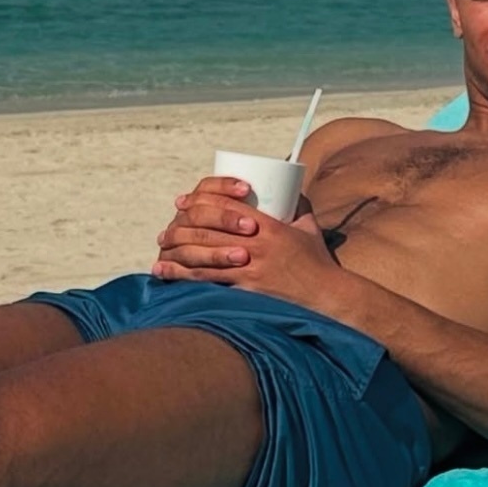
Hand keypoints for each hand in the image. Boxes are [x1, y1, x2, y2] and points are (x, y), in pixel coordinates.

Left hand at [154, 184, 338, 311]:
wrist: (327, 296)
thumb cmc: (318, 263)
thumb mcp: (309, 228)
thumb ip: (298, 207)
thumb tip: (290, 190)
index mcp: (268, 225)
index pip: (225, 204)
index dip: (199, 199)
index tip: (183, 202)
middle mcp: (255, 244)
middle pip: (207, 228)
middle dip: (181, 225)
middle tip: (167, 229)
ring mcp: (249, 268)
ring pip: (202, 253)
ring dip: (176, 250)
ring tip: (161, 250)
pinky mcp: (246, 289)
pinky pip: (207, 280)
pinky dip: (183, 276)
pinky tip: (167, 274)